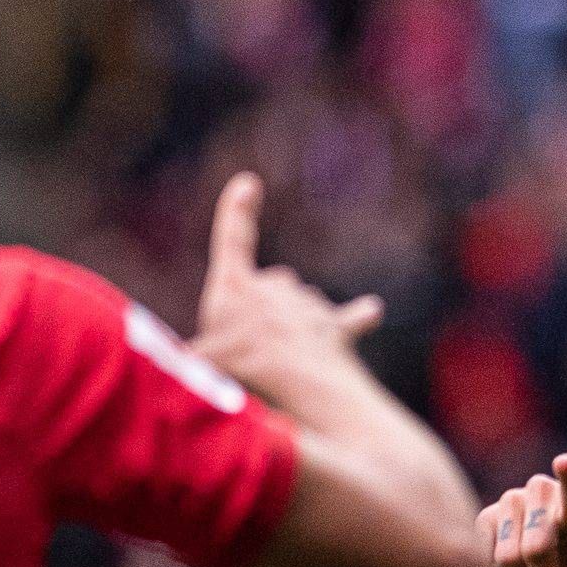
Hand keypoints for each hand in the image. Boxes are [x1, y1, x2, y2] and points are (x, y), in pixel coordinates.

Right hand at [192, 171, 382, 399]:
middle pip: (272, 285)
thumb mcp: (204, 359)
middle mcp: (276, 286)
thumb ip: (202, 351)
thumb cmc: (244, 371)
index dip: (237, 211)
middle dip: (264, 310)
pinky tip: (372, 310)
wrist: (299, 383)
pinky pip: (351, 317)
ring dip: (295, 327)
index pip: (234, 239)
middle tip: (252, 352)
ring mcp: (308, 305)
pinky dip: (360, 315)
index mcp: (235, 287)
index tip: (249, 183)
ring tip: (283, 365)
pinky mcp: (336, 328)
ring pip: (303, 306)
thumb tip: (195, 356)